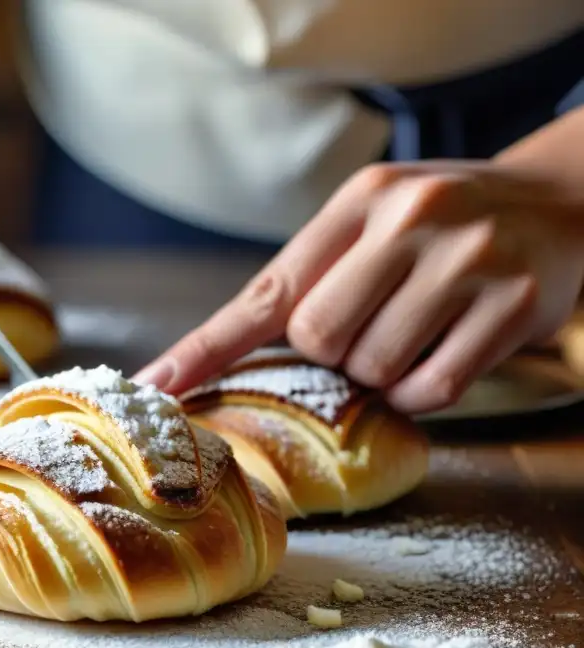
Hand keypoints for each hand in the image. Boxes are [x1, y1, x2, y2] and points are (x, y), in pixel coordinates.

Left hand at [135, 161, 583, 412]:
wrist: (557, 204)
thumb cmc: (441, 225)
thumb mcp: (374, 220)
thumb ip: (314, 274)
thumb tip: (229, 354)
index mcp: (360, 201)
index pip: (266, 291)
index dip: (207, 347)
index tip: (158, 386)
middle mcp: (410, 220)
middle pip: (318, 338)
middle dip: (335, 352)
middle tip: (374, 324)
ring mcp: (465, 260)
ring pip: (372, 368)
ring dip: (381, 373)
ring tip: (417, 330)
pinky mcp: (512, 305)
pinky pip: (429, 389)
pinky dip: (422, 392)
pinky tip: (443, 353)